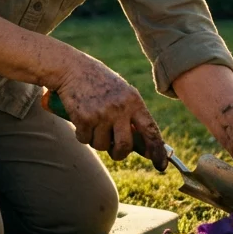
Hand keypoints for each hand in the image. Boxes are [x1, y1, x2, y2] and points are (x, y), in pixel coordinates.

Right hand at [50, 57, 167, 170]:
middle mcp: (120, 108)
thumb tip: (146, 148)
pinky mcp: (84, 118)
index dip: (157, 150)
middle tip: (114, 149)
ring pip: (102, 145)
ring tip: (93, 124)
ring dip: (97, 141)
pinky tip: (81, 120)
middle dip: (119, 153)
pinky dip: (82, 135)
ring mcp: (101, 113)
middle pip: (125, 146)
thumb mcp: (122, 94)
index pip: (150, 130)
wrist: (72, 68)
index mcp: (134, 101)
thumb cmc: (99, 82)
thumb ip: (133, 117)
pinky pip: (85, 140)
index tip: (160, 165)